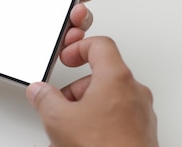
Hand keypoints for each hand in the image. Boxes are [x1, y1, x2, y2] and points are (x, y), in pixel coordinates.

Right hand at [26, 37, 157, 146]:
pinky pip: (116, 119)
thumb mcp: (60, 119)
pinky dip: (98, 125)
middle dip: (75, 91)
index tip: (66, 58)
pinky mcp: (142, 132)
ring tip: (68, 133)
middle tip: (60, 105)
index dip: (78, 48)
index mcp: (117, 78)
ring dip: (84, 111)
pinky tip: (81, 142)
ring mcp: (140, 113)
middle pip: (101, 76)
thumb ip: (45, 98)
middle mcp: (134, 91)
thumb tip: (39, 91)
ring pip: (107, 101)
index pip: (100, 45)